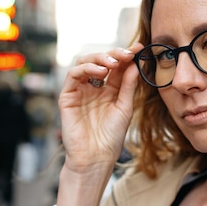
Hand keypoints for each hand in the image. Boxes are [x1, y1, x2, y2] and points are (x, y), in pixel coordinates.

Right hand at [58, 44, 141, 172]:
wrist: (96, 157)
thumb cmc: (111, 136)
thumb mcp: (125, 107)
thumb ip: (129, 85)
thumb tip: (135, 63)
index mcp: (109, 90)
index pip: (117, 67)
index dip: (127, 56)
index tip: (139, 48)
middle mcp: (94, 87)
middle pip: (100, 61)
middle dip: (114, 54)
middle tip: (126, 53)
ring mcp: (80, 90)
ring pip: (84, 63)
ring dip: (100, 58)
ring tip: (113, 63)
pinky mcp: (67, 96)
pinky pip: (73, 75)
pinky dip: (86, 68)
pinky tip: (100, 71)